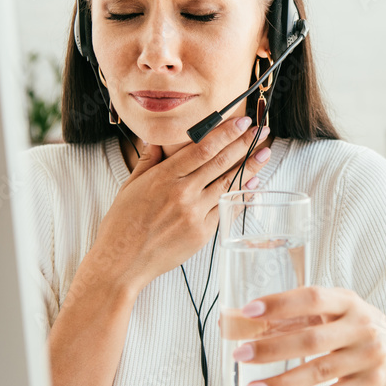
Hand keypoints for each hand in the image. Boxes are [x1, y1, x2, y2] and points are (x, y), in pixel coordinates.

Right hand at [90, 116, 271, 291]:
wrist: (121, 262)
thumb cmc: (122, 225)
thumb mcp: (130, 186)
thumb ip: (149, 161)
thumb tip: (157, 140)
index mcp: (164, 177)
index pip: (202, 149)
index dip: (225, 133)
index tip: (241, 122)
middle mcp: (182, 193)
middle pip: (220, 163)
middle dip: (244, 144)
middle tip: (261, 131)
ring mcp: (194, 214)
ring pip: (228, 185)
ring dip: (250, 168)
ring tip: (265, 154)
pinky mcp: (201, 233)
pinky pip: (226, 210)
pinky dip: (241, 196)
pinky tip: (253, 186)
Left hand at [225, 286, 385, 385]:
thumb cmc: (350, 325)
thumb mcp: (326, 312)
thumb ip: (283, 316)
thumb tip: (231, 321)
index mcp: (346, 301)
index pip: (312, 298)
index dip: (280, 303)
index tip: (249, 311)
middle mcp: (359, 326)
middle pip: (312, 339)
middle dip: (273, 348)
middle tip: (241, 354)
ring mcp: (366, 356)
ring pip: (319, 371)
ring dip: (282, 383)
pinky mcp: (369, 383)